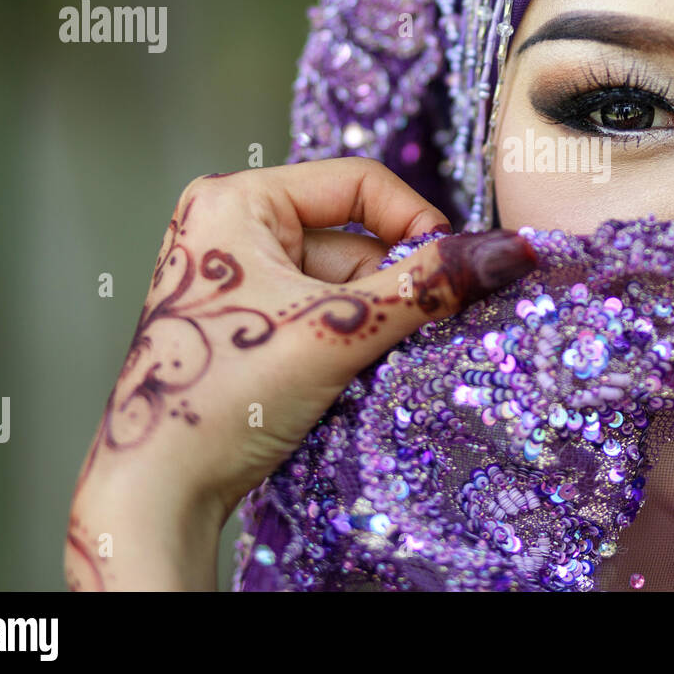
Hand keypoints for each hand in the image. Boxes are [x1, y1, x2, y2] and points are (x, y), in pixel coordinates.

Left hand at [64, 158, 536, 589]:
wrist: (161, 490)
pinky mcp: (244, 320)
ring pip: (341, 280)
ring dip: (370, 320)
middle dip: (386, 288)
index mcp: (236, 200)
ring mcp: (234, 276)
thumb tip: (512, 252)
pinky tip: (340, 373)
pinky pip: (319, 310)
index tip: (449, 271)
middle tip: (399, 333)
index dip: (414, 221)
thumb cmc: (226, 395)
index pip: (358, 183)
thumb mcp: (339, 329)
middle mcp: (230, 226)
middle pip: (352, 237)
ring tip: (358, 363)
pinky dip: (346, 337)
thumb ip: (429, 286)